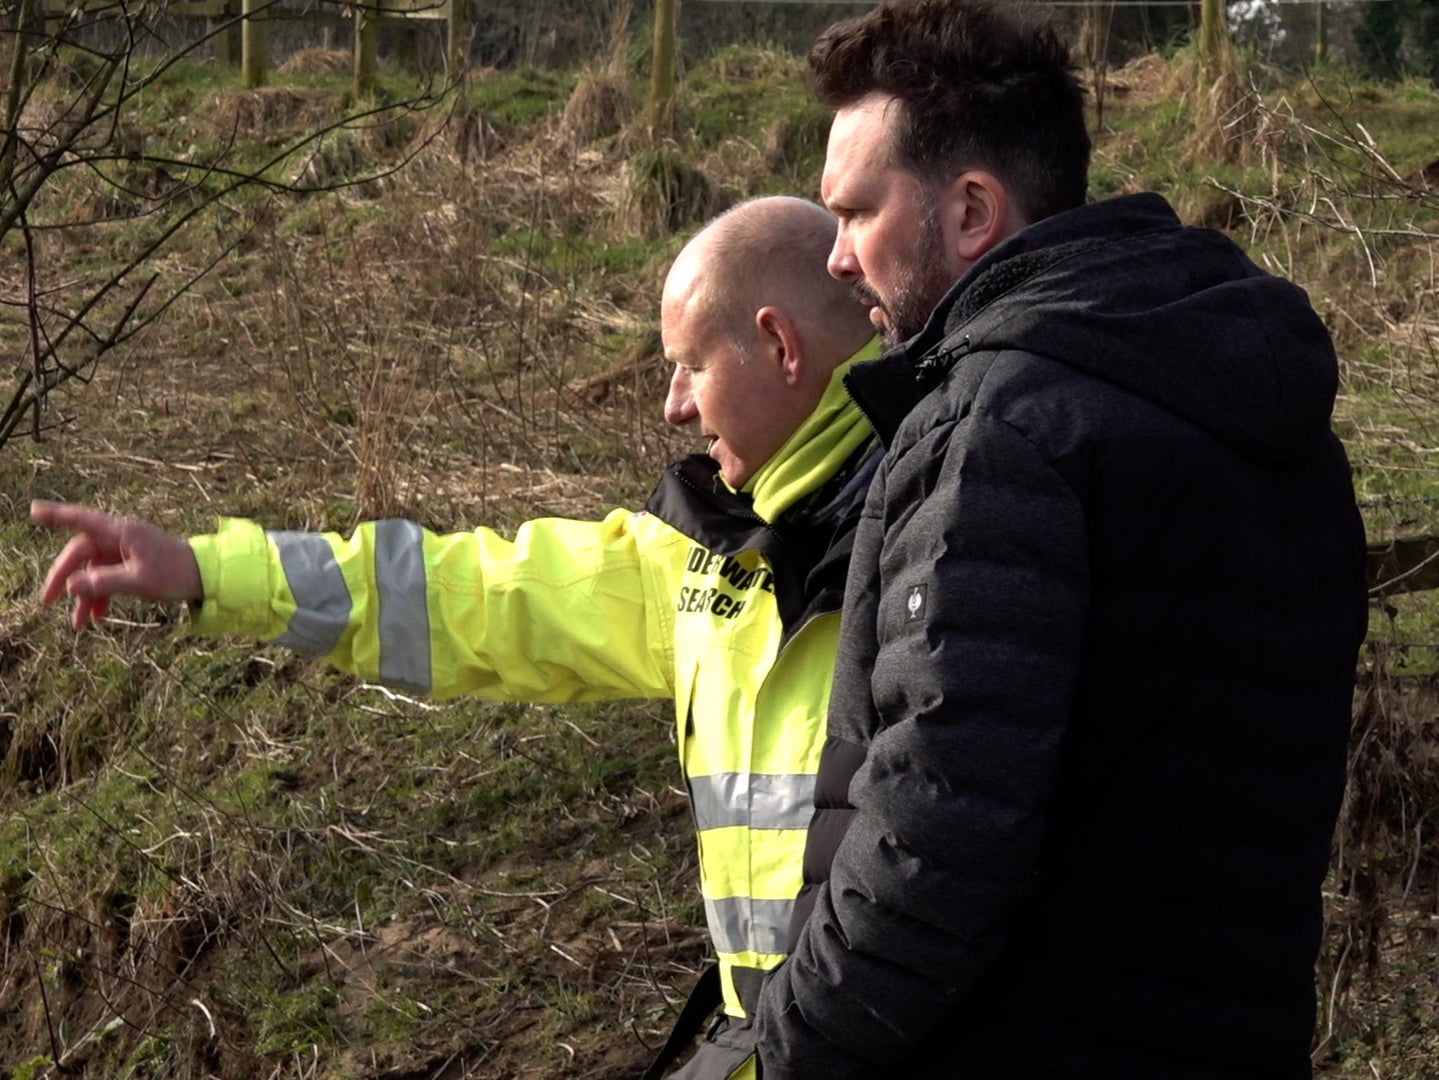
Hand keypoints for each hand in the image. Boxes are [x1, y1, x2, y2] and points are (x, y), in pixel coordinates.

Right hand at [30, 500, 203, 629]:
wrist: (208, 577)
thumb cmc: (176, 572)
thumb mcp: (138, 581)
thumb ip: (103, 583)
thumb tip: (70, 587)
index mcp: (122, 532)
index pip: (81, 520)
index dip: (56, 515)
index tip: (33, 510)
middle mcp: (120, 537)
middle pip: (80, 553)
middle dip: (64, 578)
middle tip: (47, 601)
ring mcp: (125, 551)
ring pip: (93, 570)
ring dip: (84, 595)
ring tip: (78, 624)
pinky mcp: (131, 563)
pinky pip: (108, 578)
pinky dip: (101, 596)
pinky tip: (96, 617)